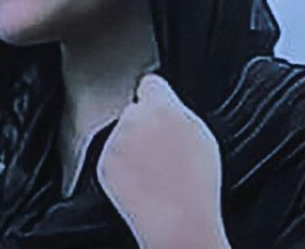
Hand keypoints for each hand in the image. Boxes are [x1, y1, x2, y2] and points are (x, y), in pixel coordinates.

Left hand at [98, 74, 229, 248]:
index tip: (158, 105)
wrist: (178, 221)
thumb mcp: (201, 135)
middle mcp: (134, 119)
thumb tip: (167, 104)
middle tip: (161, 147)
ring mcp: (115, 142)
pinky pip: (112, 155)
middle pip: (134, 109)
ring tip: (153, 169)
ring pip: (122, 133)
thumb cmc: (197, 182)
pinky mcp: (103, 163)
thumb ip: (178, 112)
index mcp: (163, 107)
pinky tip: (141, 180)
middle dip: (143, 122)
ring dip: (132, 144)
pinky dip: (122, 165)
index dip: (155, 95)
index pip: (149, 82)